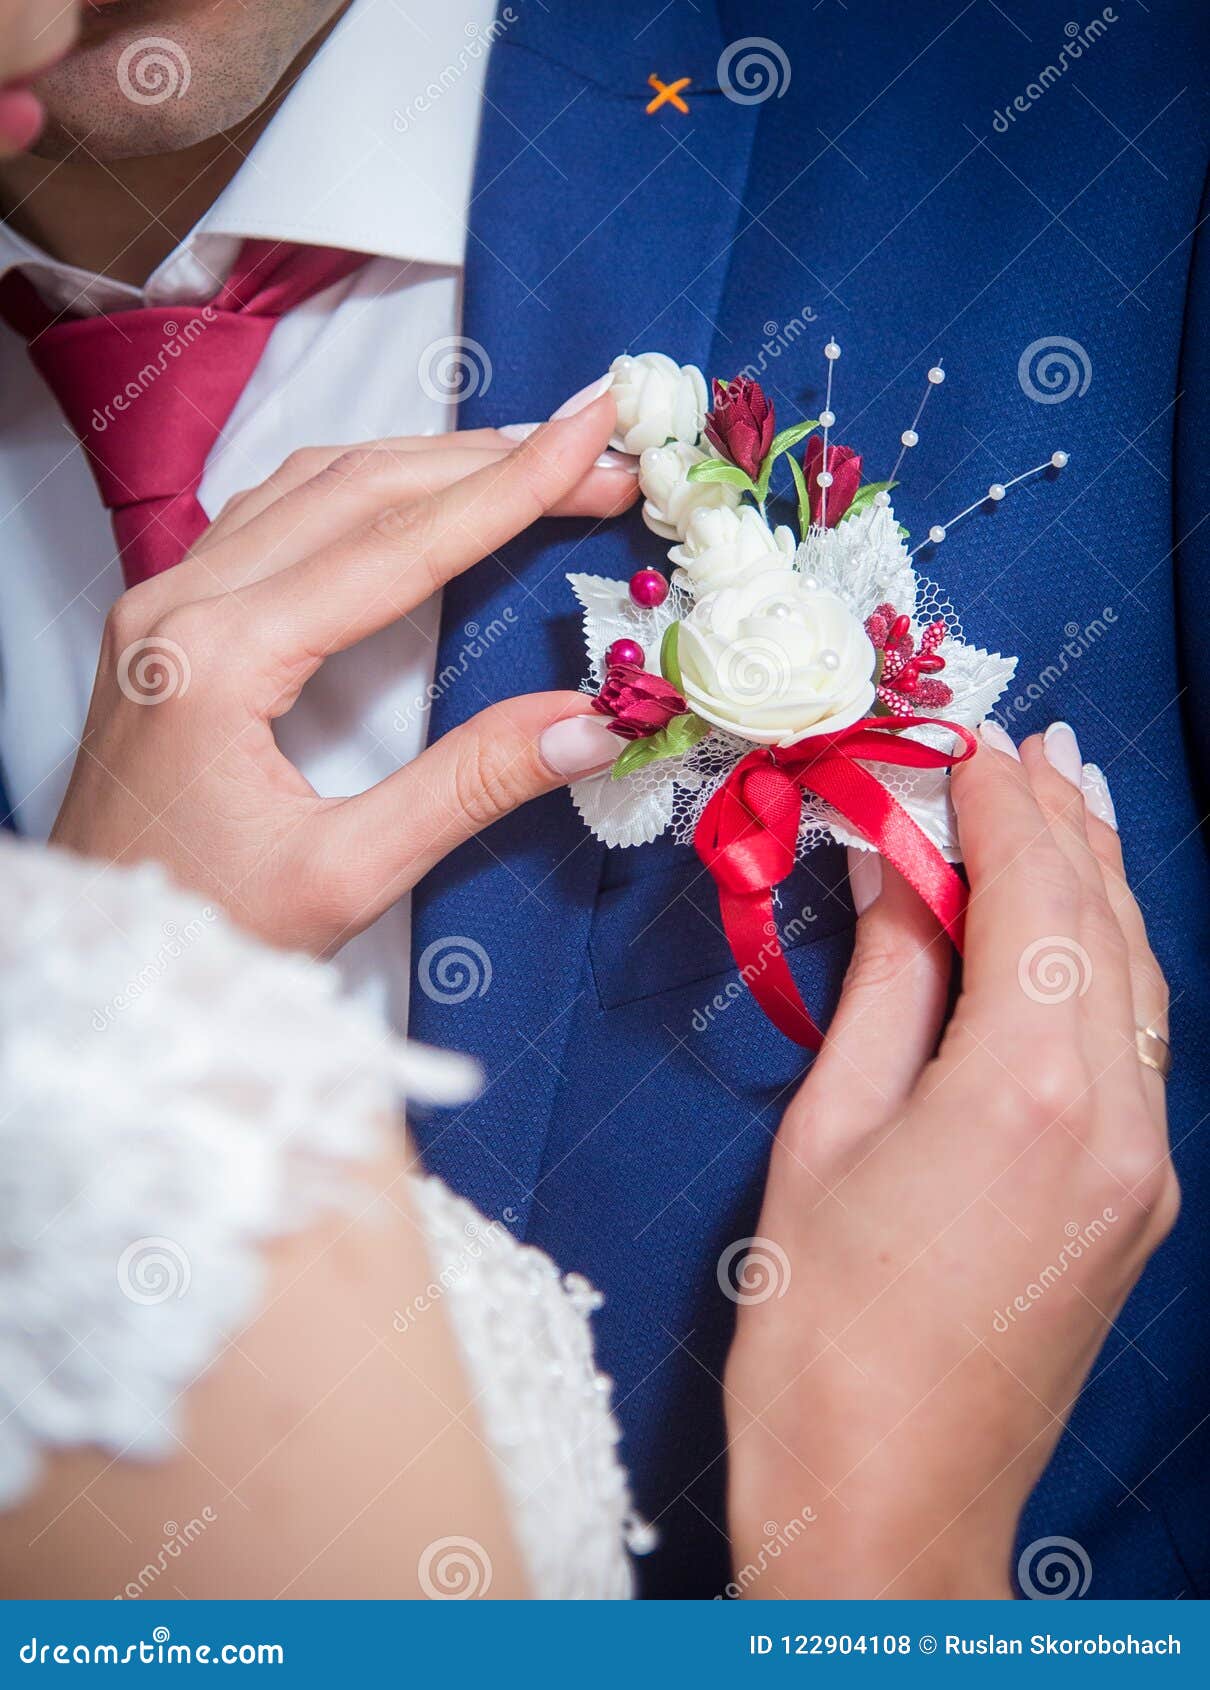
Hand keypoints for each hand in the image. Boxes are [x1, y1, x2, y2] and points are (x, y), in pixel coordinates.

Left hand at [52, 401, 635, 952]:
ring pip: (307, 487)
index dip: (510, 489)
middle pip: (353, 489)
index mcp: (216, 658)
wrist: (98, 966)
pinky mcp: (164, 622)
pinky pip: (269, 517)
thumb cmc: (197, 930)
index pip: (394, 547)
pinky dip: (357, 490)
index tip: (593, 436)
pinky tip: (411, 495)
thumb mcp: (344, 876)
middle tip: (591, 449)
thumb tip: (590, 720)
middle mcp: (177, 606)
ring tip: (523, 458)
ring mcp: (160, 604)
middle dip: (484, 461)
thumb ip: (469, 787)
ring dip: (423, 461)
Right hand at [724, 722, 1175, 1597]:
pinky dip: (1103, 962)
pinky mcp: (1139, 1200)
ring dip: (1097, 881)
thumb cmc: (823, 1332)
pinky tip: (1072, 926)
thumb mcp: (827, 1131)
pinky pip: (1135, 1044)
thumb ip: (882, 983)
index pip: (1032, 894)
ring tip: (1065, 798)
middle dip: (1061, 820)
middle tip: (1024, 742)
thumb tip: (895, 871)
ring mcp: (1144, 1165)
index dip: (999, 805)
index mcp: (1027, 1089)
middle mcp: (1117, 1117)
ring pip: (1137, 979)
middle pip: (1101, 923)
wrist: (889, 1503)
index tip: (966, 742)